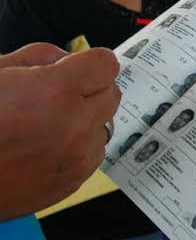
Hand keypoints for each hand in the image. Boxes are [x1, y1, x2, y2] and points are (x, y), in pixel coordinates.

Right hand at [0, 43, 121, 220]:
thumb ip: (40, 57)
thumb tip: (67, 58)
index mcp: (54, 92)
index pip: (106, 65)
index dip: (91, 62)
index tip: (80, 66)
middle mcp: (73, 127)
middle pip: (112, 94)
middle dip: (91, 89)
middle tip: (59, 93)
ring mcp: (76, 158)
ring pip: (104, 126)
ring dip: (85, 120)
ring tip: (46, 123)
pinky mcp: (72, 181)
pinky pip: (92, 154)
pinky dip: (77, 147)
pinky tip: (45, 145)